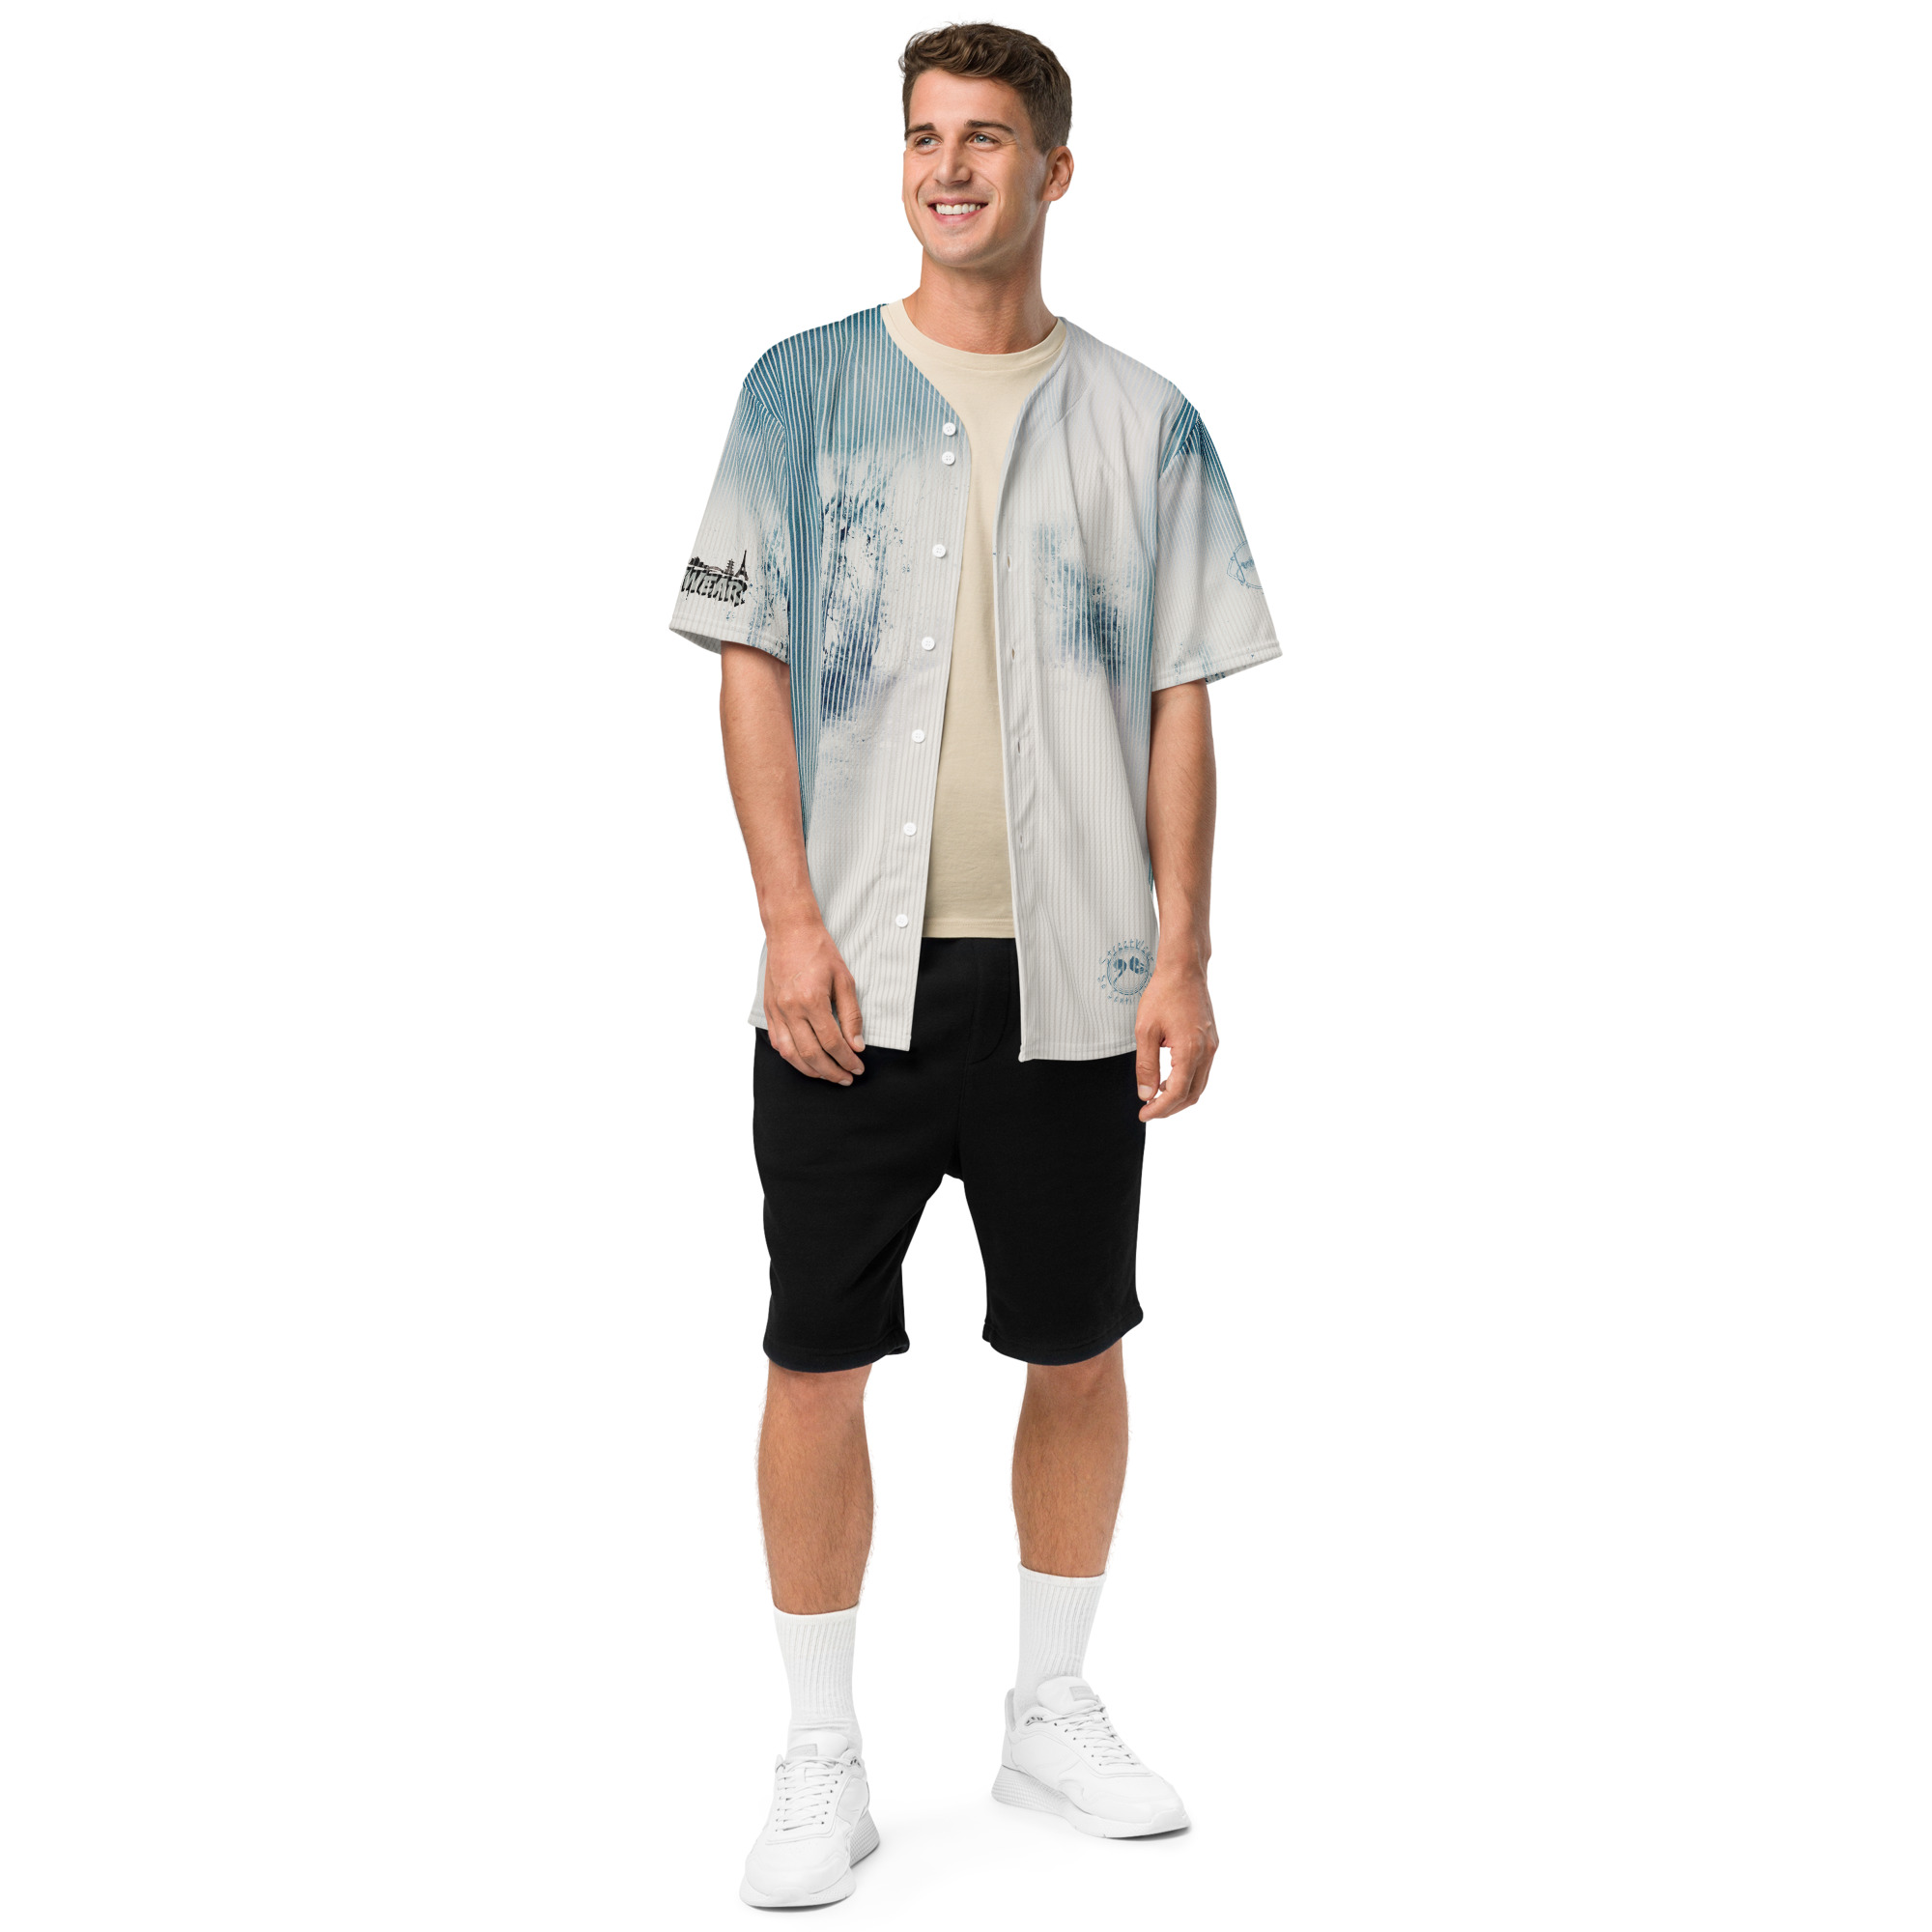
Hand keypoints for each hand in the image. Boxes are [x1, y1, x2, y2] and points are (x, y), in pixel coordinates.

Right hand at [764, 915, 865, 1083]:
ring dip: (810, 1070)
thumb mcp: (845, 980)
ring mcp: (776, 1011)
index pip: (832, 1042)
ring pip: (791, 1054)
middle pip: (811, 1054)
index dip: (847, 1059)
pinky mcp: (769, 1009)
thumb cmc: (819, 951)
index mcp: (811, 1000)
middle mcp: (790, 1009)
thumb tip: (856, 1044)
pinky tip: (805, 1062)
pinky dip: (792, 1057)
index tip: (858, 1067)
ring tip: (828, 1075)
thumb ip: (851, 1015)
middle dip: (831, 1071)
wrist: (790, 931)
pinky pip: (777, 1042)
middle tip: (846, 1078)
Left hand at [1134, 964, 1217, 1120]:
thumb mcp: (1145, 1031)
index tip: (1143, 1114)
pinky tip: (1168, 1080)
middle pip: (1192, 1094)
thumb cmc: (1163, 994)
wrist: (1184, 970)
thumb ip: (1145, 1066)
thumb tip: (1146, 1094)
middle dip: (1170, 1108)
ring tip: (1156, 1097)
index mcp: (1191, 1050)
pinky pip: (1202, 1071)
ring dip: (1179, 1096)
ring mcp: (1212, 1046)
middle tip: (1148, 1110)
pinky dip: (1186, 1082)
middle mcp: (1207, 1051)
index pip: (1177, 1093)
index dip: (1160, 1109)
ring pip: (1199, 1085)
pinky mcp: (1211, 1041)